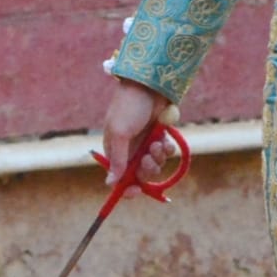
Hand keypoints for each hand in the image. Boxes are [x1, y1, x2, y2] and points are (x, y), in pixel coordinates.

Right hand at [102, 80, 179, 194]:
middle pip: (140, 175)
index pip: (119, 178)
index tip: (135, 191)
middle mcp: (130, 150)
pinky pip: (166, 153)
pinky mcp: (159, 137)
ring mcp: (145, 144)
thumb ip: (118, 160)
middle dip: (146, 170)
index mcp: (115, 151)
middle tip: (148, 158)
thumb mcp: (120, 134)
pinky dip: (166, 148)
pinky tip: (164, 138)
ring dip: (158, 157)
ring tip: (157, 143)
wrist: (149, 85)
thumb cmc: (129, 107)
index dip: (126, 188)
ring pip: (155, 165)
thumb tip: (110, 183)